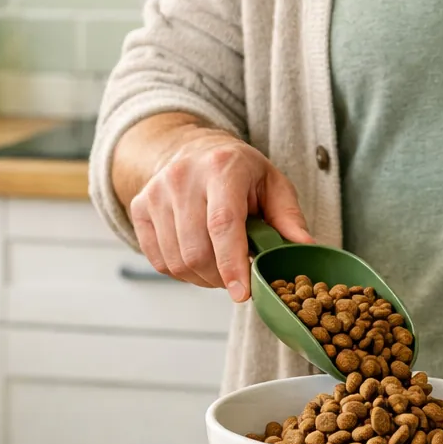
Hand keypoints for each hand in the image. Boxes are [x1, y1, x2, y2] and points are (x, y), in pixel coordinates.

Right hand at [128, 129, 311, 300]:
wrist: (194, 150)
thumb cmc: (239, 172)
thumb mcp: (272, 183)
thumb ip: (288, 217)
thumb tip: (303, 249)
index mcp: (222, 168)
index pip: (222, 224)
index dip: (231, 264)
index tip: (241, 293)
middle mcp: (182, 177)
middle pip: (196, 250)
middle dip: (220, 277)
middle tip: (236, 277)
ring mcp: (156, 193)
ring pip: (176, 261)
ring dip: (201, 278)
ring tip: (218, 265)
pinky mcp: (139, 208)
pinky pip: (159, 261)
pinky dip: (181, 272)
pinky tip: (197, 258)